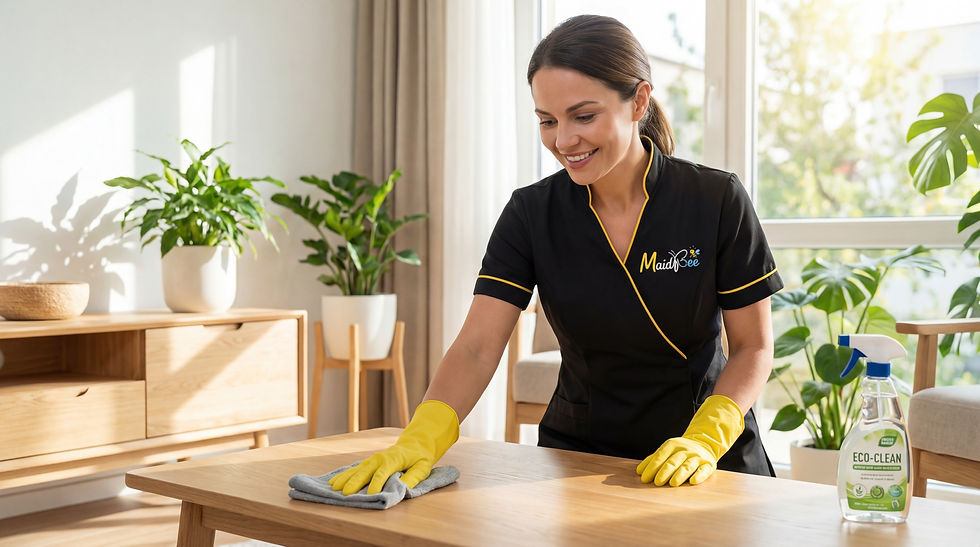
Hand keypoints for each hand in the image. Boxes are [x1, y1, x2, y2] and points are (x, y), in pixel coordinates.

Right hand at [329, 400, 458, 494]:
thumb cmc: (420, 456)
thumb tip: (402, 488)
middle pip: (365, 471)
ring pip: (356, 469)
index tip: (372, 495)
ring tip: (333, 488)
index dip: (377, 484)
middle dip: (355, 482)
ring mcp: (373, 460)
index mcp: (394, 459)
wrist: (416, 442)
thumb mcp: (422, 467)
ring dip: (345, 478)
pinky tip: (333, 482)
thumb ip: (413, 477)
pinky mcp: (369, 462)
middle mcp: (380, 458)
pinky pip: (354, 469)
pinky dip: (344, 475)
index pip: (383, 473)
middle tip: (345, 494)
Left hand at [636, 394, 743, 486]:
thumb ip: (653, 459)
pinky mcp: (709, 465)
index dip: (652, 467)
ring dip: (680, 474)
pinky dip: (699, 476)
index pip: (660, 456)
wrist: (704, 444)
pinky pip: (704, 470)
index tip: (644, 479)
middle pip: (673, 461)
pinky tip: (693, 481)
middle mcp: (685, 450)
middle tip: (657, 482)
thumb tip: (639, 471)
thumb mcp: (667, 450)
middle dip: (664, 472)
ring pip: (687, 466)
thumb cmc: (680, 451)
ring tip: (672, 483)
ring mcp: (697, 457)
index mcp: (672, 445)